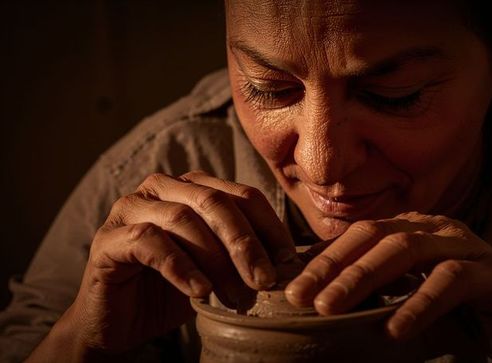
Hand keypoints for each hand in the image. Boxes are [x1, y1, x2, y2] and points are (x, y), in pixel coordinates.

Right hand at [30, 171, 295, 359]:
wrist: (120, 322)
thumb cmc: (174, 290)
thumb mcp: (219, 270)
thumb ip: (244, 255)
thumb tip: (288, 262)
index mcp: (194, 188)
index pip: (242, 196)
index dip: (269, 227)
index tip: (288, 262)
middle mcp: (162, 188)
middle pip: (215, 202)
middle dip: (246, 244)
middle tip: (265, 281)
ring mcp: (131, 209)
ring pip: (184, 220)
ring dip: (217, 262)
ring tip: (237, 297)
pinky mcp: (109, 238)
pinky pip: (149, 242)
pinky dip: (181, 267)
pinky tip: (199, 292)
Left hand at [285, 212, 491, 360]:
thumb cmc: (464, 323)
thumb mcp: (409, 309)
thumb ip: (375, 301)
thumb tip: (322, 307)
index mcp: (415, 232)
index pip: (360, 236)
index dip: (323, 260)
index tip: (292, 290)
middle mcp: (438, 230)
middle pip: (376, 236)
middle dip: (334, 267)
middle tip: (301, 298)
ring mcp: (467, 246)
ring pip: (407, 250)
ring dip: (364, 278)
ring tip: (331, 309)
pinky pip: (451, 280)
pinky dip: (419, 303)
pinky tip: (394, 330)